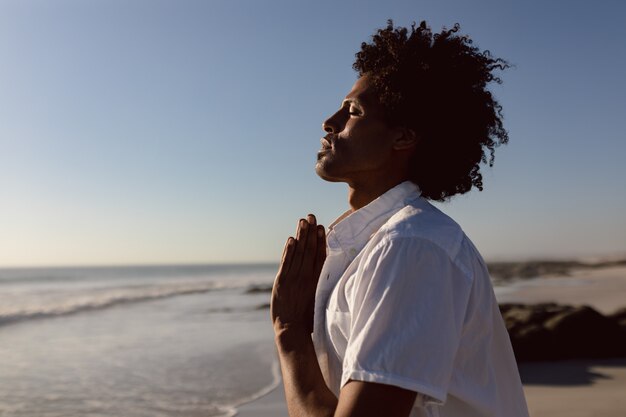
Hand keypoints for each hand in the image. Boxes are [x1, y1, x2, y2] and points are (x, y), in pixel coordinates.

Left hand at [271, 214, 325, 333]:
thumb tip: (323, 272)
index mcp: (317, 281)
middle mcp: (306, 277)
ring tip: (303, 221)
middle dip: (310, 232)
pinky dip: (289, 250)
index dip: (321, 240)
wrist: (292, 331)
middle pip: (309, 250)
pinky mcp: (282, 282)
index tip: (322, 227)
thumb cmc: (308, 319)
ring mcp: (294, 279)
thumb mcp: (319, 300)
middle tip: (311, 216)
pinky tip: (291, 239)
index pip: (320, 256)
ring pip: (298, 253)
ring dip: (300, 236)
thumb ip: (321, 284)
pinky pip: (286, 263)